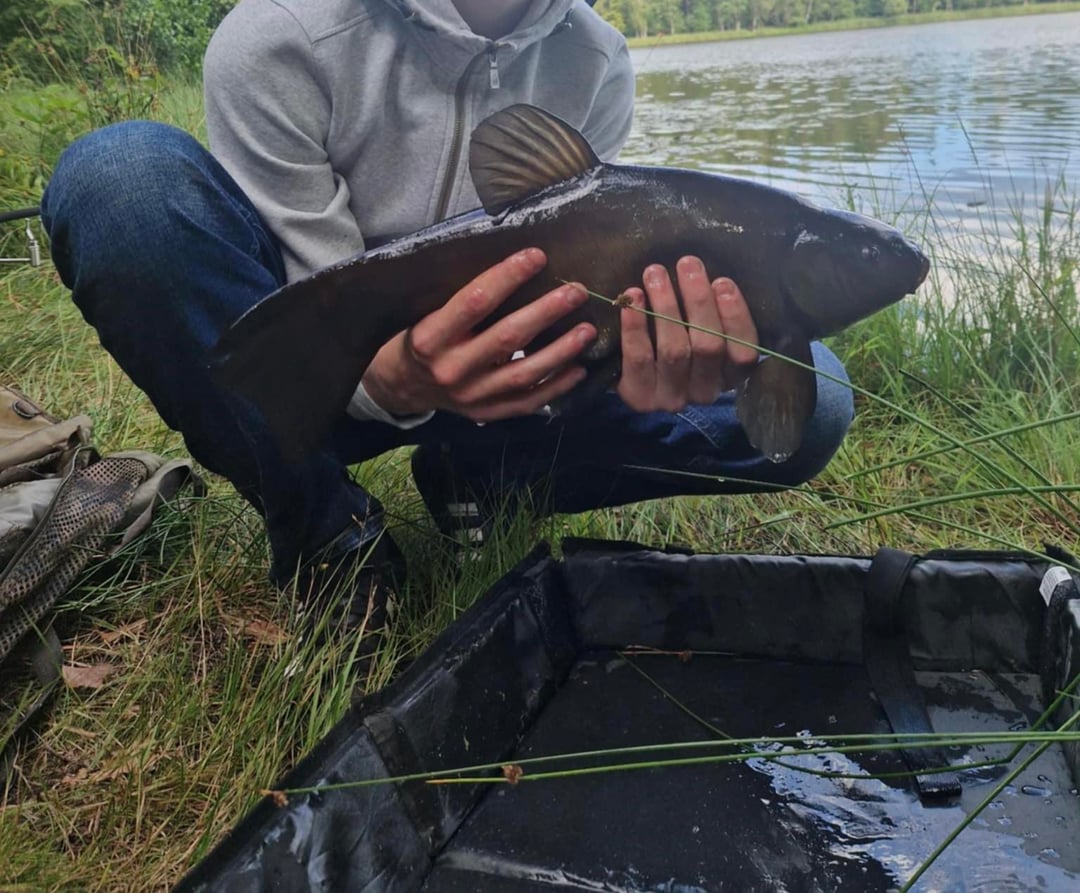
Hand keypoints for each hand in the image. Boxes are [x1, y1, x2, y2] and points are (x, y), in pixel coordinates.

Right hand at [361, 248, 596, 420]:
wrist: (403, 386)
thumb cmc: (420, 337)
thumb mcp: (426, 313)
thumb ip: (462, 299)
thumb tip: (513, 263)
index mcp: (430, 337)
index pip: (475, 301)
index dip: (508, 276)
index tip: (537, 256)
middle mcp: (451, 369)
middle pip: (507, 337)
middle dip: (546, 312)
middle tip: (576, 292)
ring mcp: (471, 396)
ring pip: (524, 373)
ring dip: (561, 351)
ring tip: (587, 330)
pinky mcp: (486, 413)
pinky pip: (527, 402)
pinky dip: (556, 387)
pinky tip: (579, 369)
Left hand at [617, 256, 758, 413]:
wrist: (631, 374)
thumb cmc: (677, 337)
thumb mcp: (704, 328)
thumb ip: (712, 312)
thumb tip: (715, 277)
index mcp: (730, 376)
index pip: (744, 353)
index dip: (735, 317)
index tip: (722, 282)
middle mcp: (705, 391)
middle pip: (708, 347)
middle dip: (698, 301)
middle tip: (687, 263)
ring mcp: (672, 397)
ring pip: (675, 350)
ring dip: (666, 306)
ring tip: (655, 273)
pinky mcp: (641, 397)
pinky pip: (639, 359)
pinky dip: (636, 325)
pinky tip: (633, 297)